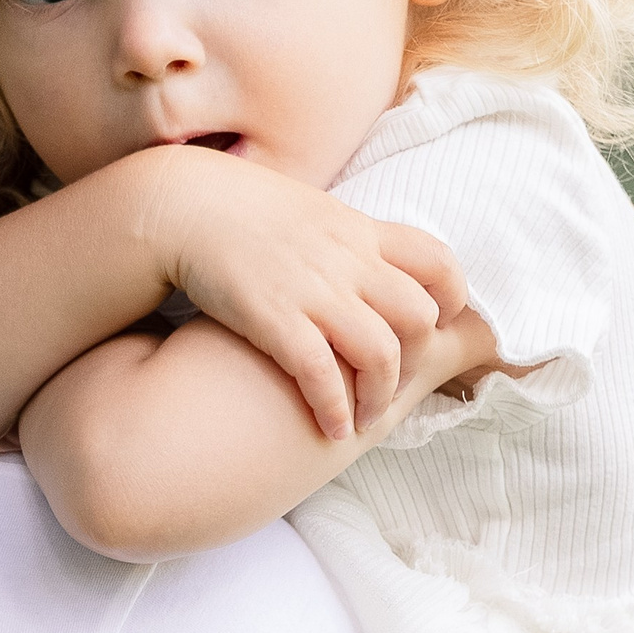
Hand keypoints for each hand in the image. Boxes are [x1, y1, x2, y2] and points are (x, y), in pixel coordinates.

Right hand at [140, 148, 468, 438]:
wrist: (183, 205)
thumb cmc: (243, 213)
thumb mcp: (312, 213)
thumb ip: (349, 242)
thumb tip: (375, 271)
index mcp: (359, 231)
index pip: (439, 262)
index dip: (451, 301)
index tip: (434, 327)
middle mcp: (347, 260)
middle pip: (419, 316)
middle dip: (415, 360)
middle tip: (393, 383)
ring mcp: (313, 290)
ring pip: (382, 353)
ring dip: (379, 397)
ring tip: (363, 418)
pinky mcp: (276, 318)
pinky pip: (322, 374)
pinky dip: (334, 408)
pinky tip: (330, 427)